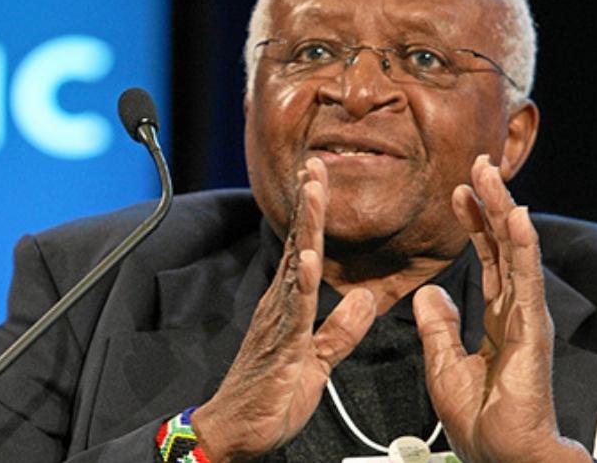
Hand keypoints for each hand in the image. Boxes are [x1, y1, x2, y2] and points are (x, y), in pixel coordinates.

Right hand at [192, 158, 375, 461]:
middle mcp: (278, 305)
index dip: (313, 214)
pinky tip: (306, 259)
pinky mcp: (279, 345)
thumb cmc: (270, 398)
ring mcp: (276, 322)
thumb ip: (340, 330)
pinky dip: (299, 282)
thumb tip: (362, 298)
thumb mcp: (318, 361)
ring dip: (305, 228)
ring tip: (313, 194)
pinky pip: (292, 309)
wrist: (234, 432)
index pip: (303, 250)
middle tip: (315, 165)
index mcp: (288, 306)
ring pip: (294, 265)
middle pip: (297, 244)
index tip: (319, 178)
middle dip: (308, 204)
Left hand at [414, 155, 590, 461]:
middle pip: (503, 245)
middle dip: (490, 203)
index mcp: (496, 317)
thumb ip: (439, 325)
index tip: (458, 191)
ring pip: (515, 251)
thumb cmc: (480, 419)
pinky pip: (524, 278)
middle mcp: (515, 310)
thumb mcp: (443, 364)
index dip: (474, 223)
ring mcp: (527, 317)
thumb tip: (429, 292)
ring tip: (491, 173)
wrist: (500, 453)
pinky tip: (515, 215)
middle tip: (480, 164)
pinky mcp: (530, 329)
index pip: (486, 257)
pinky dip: (520, 245)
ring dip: (503, 209)